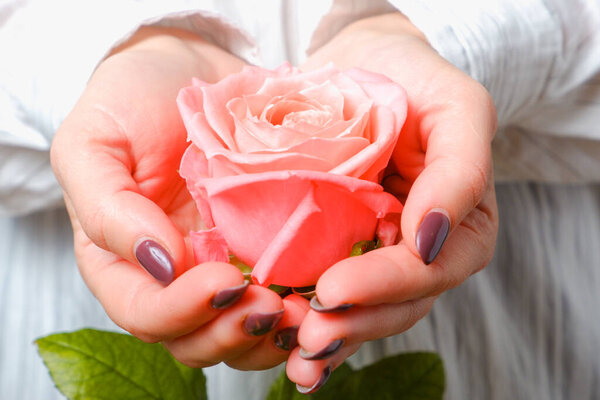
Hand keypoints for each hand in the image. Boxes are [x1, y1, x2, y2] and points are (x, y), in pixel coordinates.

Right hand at [51, 27, 306, 369]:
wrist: (188, 68)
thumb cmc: (130, 99)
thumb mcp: (93, 143)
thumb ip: (107, 209)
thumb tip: (158, 264)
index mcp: (124, 263)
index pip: (146, 314)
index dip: (183, 311)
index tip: (223, 279)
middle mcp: (175, 276)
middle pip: (199, 339)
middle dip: (235, 332)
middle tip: (272, 305)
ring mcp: (224, 264)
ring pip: (245, 331)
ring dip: (276, 333)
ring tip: (308, 309)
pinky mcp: (266, 247)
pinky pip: (285, 293)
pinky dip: (306, 305)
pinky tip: (328, 292)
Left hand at [288, 13, 497, 391]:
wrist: (363, 62)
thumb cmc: (416, 80)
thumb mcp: (458, 110)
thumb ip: (462, 172)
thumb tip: (430, 240)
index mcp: (458, 228)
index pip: (429, 271)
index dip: (385, 287)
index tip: (334, 289)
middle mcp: (416, 250)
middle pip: (393, 305)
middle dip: (352, 324)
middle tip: (308, 339)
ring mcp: (373, 251)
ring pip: (359, 308)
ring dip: (327, 337)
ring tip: (290, 356)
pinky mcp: (332, 245)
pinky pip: (321, 286)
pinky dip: (302, 316)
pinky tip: (275, 338)